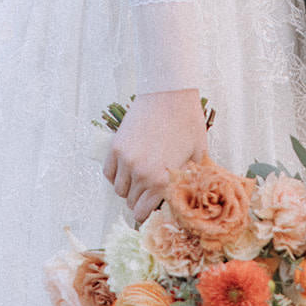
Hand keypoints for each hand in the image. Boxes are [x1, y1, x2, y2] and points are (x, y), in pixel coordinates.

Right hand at [104, 89, 207, 222]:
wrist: (170, 92)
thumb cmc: (188, 121)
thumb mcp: (197, 153)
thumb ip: (190, 178)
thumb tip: (188, 194)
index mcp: (162, 180)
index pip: (144, 212)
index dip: (148, 212)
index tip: (151, 208)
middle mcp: (141, 174)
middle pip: (131, 202)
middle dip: (140, 200)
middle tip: (149, 191)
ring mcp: (126, 160)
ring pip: (119, 189)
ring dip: (128, 188)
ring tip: (139, 178)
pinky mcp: (116, 146)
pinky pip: (108, 172)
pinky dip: (115, 175)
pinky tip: (127, 169)